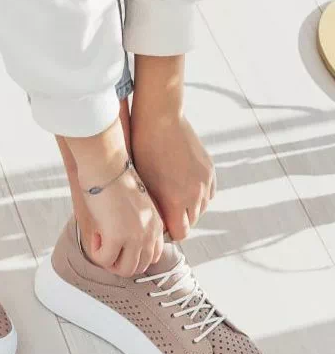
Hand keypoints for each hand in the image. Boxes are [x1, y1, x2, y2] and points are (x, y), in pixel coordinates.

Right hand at [61, 117, 163, 277]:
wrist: (107, 164)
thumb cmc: (115, 177)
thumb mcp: (135, 203)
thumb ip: (137, 223)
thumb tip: (121, 242)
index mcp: (157, 224)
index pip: (153, 256)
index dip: (133, 255)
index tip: (119, 244)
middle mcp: (151, 233)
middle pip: (139, 266)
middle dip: (120, 261)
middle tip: (106, 247)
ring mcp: (136, 236)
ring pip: (124, 269)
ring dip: (110, 260)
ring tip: (100, 242)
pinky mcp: (118, 236)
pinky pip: (104, 260)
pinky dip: (96, 251)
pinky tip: (95, 234)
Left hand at [132, 113, 214, 240]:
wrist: (160, 119)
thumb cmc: (143, 150)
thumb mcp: (143, 183)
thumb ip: (155, 207)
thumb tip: (157, 223)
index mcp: (175, 201)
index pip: (180, 234)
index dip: (168, 232)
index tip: (158, 226)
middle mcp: (195, 194)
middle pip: (191, 222)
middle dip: (178, 221)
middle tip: (163, 213)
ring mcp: (205, 181)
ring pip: (201, 208)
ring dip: (189, 208)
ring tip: (173, 198)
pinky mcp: (210, 169)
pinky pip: (209, 193)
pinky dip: (199, 195)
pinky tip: (185, 188)